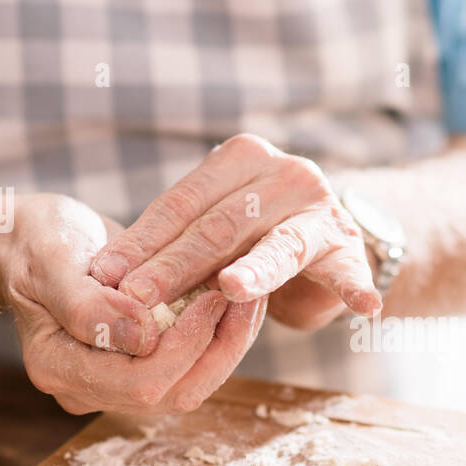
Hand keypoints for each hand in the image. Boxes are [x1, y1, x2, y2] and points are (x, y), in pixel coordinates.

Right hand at [0, 193, 264, 414]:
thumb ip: (88, 304)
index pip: (140, 382)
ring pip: (191, 385)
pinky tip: (237, 302)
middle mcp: (88, 389)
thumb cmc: (35, 243)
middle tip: (248, 298)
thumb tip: (143, 336)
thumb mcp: (51, 261)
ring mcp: (116, 383)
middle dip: (219, 348)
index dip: (185, 346)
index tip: (214, 297)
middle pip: (174, 394)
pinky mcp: (141, 367)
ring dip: (227, 344)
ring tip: (251, 297)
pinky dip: (219, 337)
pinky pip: (191, 366)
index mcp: (58, 368)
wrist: (30, 242)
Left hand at [89, 133, 380, 331]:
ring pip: (278, 246)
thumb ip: (173, 240)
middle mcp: (285, 174)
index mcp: (241, 159)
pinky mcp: (350, 248)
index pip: (183, 202)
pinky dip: (355, 287)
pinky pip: (349, 271)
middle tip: (139, 297)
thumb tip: (101, 277)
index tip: (105, 275)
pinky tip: (365, 306)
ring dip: (254, 273)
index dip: (142, 240)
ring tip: (232, 289)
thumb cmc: (255, 235)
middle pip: (221, 225)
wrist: (333, 238)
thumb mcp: (213, 227)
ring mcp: (322, 210)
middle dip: (176, 265)